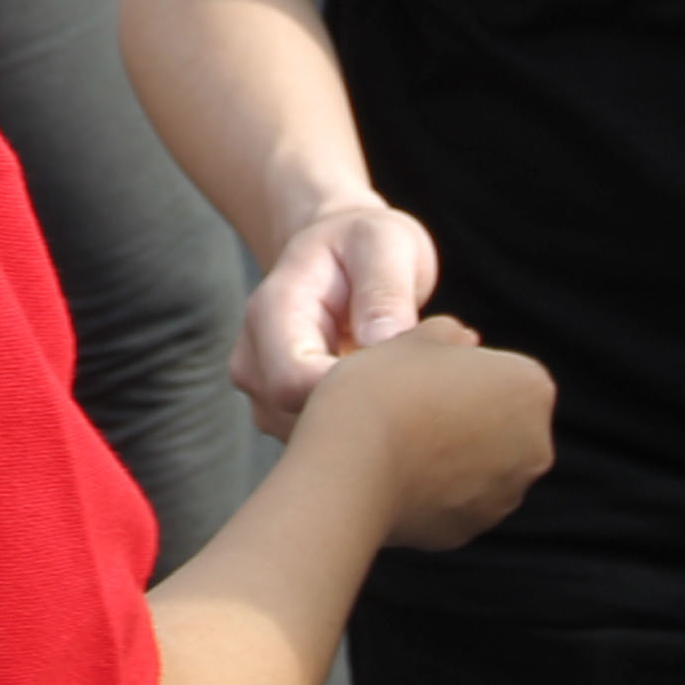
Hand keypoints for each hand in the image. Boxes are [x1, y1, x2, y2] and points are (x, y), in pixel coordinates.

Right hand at [233, 199, 442, 431]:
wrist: (337, 252)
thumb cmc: (363, 243)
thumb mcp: (384, 243)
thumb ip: (383, 289)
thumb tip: (383, 344)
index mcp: (271, 312)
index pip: (293, 382)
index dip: (353, 392)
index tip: (411, 373)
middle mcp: (254, 359)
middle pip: (302, 420)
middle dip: (368, 409)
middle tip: (430, 375)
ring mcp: (264, 394)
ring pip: (314, 440)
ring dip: (367, 420)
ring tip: (415, 378)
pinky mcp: (286, 416)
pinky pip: (323, 441)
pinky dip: (362, 426)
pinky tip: (395, 394)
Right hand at [294, 316, 556, 551]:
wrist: (351, 467)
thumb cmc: (383, 390)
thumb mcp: (415, 339)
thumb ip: (449, 334)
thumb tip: (463, 339)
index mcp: (531, 388)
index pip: (500, 370)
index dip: (457, 368)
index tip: (421, 374)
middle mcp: (535, 446)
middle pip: (499, 420)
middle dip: (465, 415)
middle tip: (410, 407)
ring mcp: (506, 493)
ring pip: (479, 464)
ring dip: (452, 454)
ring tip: (400, 443)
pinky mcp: (473, 528)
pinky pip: (457, 500)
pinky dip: (435, 490)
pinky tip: (396, 476)